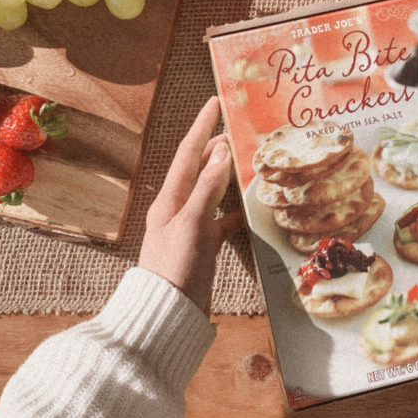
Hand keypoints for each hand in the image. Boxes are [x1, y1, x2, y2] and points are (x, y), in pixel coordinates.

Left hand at [138, 96, 235, 311]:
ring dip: (228, 176)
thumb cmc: (175, 269)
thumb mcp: (192, 224)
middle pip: (200, 169)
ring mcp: (189, 229)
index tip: (215, 101)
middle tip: (239, 128)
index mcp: (170, 198)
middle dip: (217, 147)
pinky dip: (234, 212)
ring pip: (212, 193)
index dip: (202, 126)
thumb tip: (221, 151)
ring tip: (248, 161)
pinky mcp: (201, 249)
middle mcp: (177, 209)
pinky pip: (220, 221)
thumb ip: (208, 188)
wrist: (166, 316)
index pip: (189, 153)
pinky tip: (250, 210)